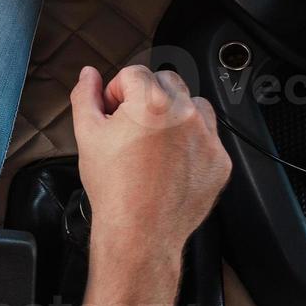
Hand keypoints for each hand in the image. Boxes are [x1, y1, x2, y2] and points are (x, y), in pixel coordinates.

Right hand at [71, 65, 231, 257]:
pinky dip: (191, 141)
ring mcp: (207, 137)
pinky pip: (207, 136)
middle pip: (166, 81)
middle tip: (131, 125)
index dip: (117, 91)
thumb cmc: (113, 186)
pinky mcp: (219, 160)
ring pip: (192, 104)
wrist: (141, 232)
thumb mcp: (87, 134)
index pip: (134, 73)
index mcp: (151, 102)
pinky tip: (170, 161)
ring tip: (154, 140)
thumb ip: (86, 96)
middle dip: (146, 96)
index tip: (113, 113)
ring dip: (174, 112)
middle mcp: (185, 114)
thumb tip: (89, 75)